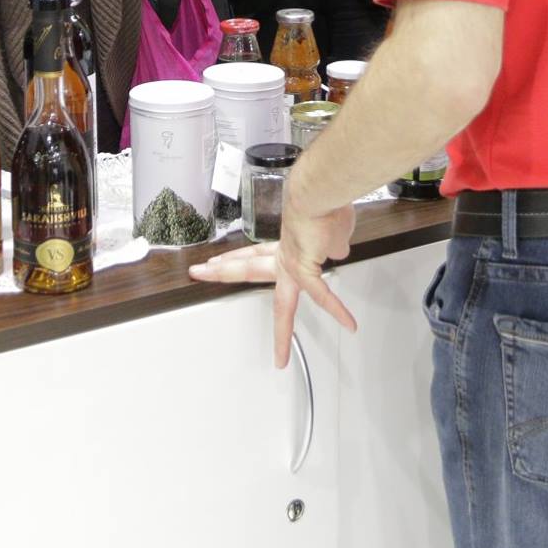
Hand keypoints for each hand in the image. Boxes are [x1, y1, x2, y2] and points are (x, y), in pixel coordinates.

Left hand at [190, 193, 357, 367]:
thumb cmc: (324, 199)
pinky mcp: (307, 269)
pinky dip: (338, 309)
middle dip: (221, 271)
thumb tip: (335, 249)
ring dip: (280, 330)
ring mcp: (293, 264)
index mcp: (286, 243)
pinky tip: (349, 324)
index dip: (238, 257)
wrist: (320, 191)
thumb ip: (330, 242)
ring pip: (280, 301)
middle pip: (247, 267)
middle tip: (198, 273)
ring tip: (277, 356)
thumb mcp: (328, 225)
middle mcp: (285, 254)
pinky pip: (323, 294)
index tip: (218, 262)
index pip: (255, 253)